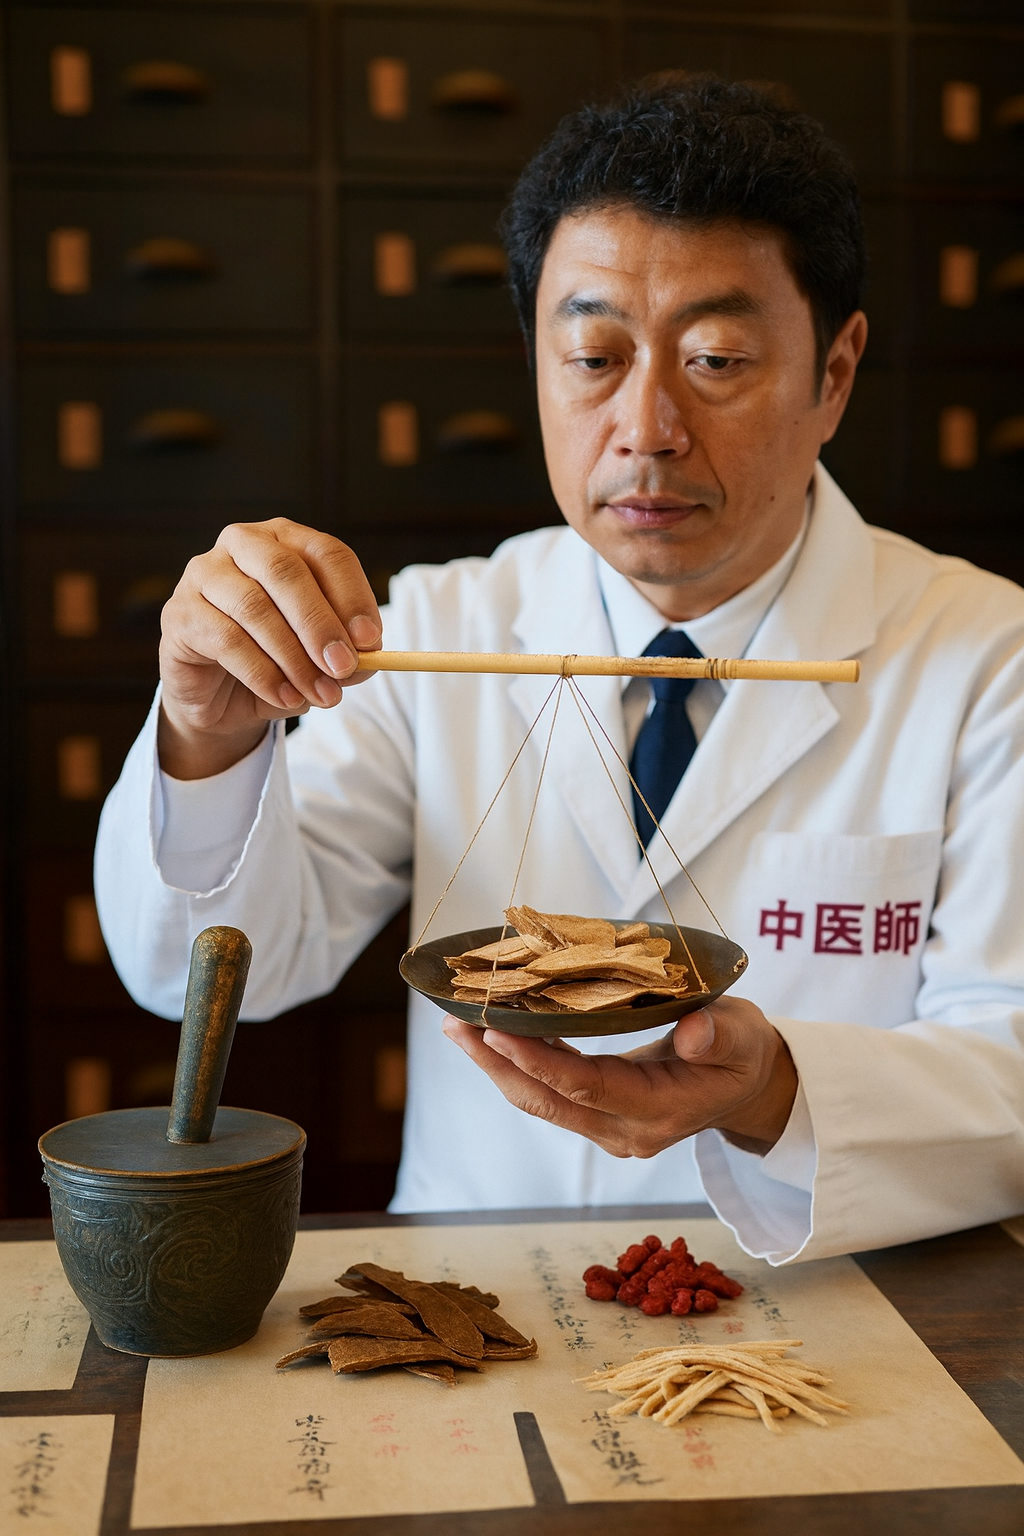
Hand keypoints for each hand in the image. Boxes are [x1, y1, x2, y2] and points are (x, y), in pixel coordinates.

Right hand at [158, 518, 381, 778]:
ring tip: (320, 694)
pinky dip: (263, 674)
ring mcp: (203, 575)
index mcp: (285, 540)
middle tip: (344, 667)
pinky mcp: (179, 614)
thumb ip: (345, 654)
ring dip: (294, 658)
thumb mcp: (320, 658)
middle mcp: (241, 544)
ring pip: (254, 608)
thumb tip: (367, 659)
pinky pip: (225, 640)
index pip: (327, 553)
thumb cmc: (276, 661)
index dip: (352, 596)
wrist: (219, 697)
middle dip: (320, 623)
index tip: (371, 641)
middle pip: (285, 571)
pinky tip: (285, 698)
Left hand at [443, 996, 797, 1158]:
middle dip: (498, 1065)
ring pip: (542, 1101)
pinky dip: (520, 1063)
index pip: (588, 1087)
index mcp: (660, 1112)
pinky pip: (551, 1094)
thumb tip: (694, 1032)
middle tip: (457, 1023)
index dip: (541, 1061)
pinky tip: (495, 1034)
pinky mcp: (599, 1117)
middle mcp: (626, 1131)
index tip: (498, 1032)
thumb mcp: (744, 1036)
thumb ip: (721, 1035)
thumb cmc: (744, 1053)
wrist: (747, 1088)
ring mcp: (609, 1129)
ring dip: (499, 1066)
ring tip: (460, 1026)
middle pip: (549, 1101)